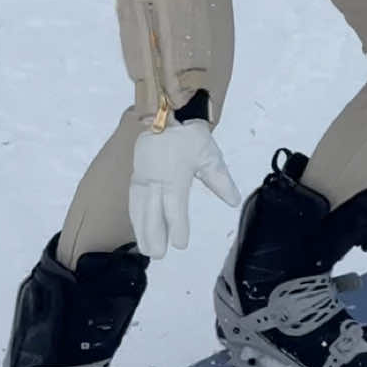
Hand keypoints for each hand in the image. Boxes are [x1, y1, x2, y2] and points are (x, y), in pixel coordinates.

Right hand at [129, 120, 239, 258]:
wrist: (165, 111)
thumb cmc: (190, 135)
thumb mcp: (210, 156)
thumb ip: (220, 180)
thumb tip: (233, 201)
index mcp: (175, 177)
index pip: (175, 207)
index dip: (177, 226)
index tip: (180, 244)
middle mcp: (156, 180)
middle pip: (153, 212)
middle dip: (155, 234)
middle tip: (158, 255)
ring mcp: (143, 177)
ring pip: (140, 208)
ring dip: (142, 229)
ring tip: (145, 249)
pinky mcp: (137, 173)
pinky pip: (133, 198)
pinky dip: (134, 214)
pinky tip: (137, 226)